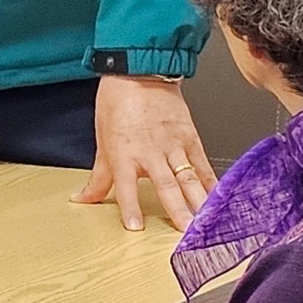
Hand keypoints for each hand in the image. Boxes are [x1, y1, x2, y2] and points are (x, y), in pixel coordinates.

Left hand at [78, 74, 213, 232]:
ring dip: (198, 202)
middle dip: (177, 211)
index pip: (126, 186)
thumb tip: (83, 198)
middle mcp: (150, 152)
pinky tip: (219, 199)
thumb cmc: (118, 101)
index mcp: (124, 153)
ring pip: (188, 178)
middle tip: (186, 233)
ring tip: (206, 223)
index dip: (130, 207)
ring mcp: (173, 145)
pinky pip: (203, 165)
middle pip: (166, 186)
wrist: (140, 70)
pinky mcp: (190, 138)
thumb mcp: (101, 139)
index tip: (136, 228)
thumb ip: (99, 176)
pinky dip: (212, 183)